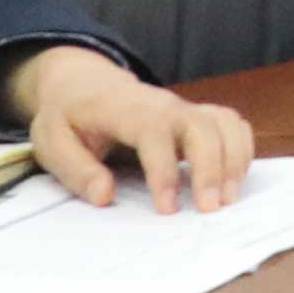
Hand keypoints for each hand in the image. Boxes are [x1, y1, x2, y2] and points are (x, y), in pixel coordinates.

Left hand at [9, 49, 255, 212]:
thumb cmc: (68, 115)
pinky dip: (241, 147)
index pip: (155, 133)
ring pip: (223, 123)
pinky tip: (234, 177)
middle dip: (212, 167)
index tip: (167, 209)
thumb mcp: (52, 141)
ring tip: (227, 198)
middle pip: (201, 125)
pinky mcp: (195, 115)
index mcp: (125, 109)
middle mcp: (163, 105)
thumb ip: (76, 169)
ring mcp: (183, 108)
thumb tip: (105, 195)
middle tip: (210, 208)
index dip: (165, 171)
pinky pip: (230, 123)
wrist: (82, 83)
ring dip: (232, 160)